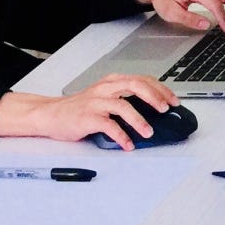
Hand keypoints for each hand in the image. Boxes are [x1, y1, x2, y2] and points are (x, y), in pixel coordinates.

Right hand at [0, 74, 176, 150]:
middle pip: (136, 86)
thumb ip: (125, 98)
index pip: (142, 80)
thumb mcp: (105, 96)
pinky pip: (108, 126)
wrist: (50, 114)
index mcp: (112, 81)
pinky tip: (128, 144)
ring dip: (139, 120)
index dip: (160, 89)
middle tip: (166, 110)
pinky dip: (121, 136)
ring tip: (149, 132)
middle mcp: (105, 88)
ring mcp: (96, 102)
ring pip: (123, 106)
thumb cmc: (79, 108)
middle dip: (155, 97)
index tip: (173, 100)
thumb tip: (153, 108)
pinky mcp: (87, 117)